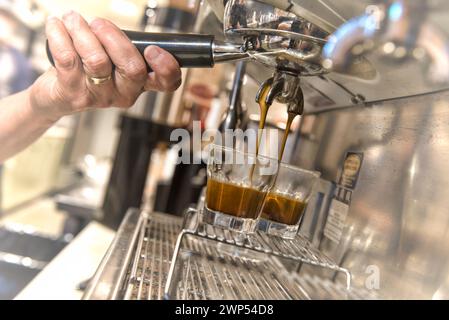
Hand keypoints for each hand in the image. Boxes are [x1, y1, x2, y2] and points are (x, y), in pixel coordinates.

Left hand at [30, 11, 181, 121]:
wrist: (56, 96)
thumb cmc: (88, 72)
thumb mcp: (113, 61)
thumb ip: (122, 48)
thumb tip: (112, 28)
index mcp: (140, 83)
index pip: (166, 83)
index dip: (166, 68)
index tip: (152, 49)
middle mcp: (124, 93)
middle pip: (133, 68)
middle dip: (114, 38)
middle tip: (99, 23)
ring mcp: (100, 97)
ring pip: (98, 61)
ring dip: (83, 32)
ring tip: (73, 19)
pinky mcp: (74, 95)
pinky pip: (68, 59)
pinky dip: (60, 36)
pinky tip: (56, 25)